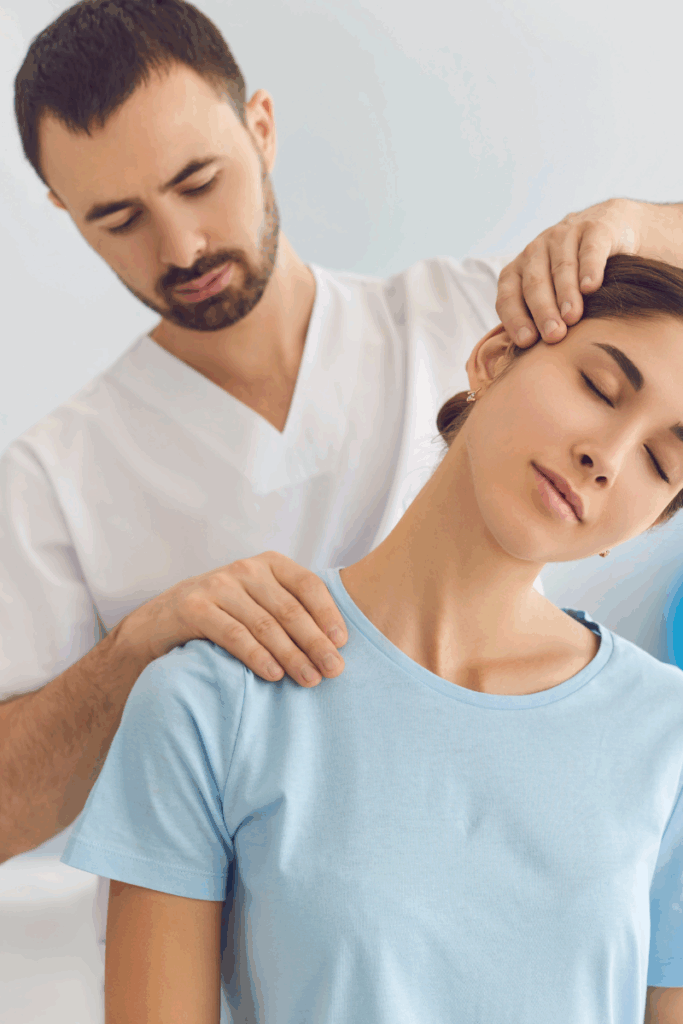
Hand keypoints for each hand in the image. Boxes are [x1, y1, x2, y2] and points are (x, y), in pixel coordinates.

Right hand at [118, 551, 347, 687]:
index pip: (307, 584)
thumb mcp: (258, 603)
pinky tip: (274, 675)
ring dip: (291, 655)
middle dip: (315, 642)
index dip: (328, 614)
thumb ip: (291, 611)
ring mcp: (217, 586)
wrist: (160, 622)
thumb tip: (336, 644)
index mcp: (268, 564)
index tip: (342, 644)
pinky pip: (233, 634)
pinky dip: (257, 656)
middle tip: (334, 670)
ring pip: (264, 624)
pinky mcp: (194, 607)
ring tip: (309, 679)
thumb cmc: (223, 615)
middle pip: (289, 609)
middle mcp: (245, 569)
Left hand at [496, 197, 642, 346]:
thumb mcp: (553, 294)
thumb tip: (535, 365)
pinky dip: (590, 268)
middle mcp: (537, 250)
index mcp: (520, 269)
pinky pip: (590, 249)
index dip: (515, 318)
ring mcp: (564, 236)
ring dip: (565, 294)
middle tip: (553, 336)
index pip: (508, 295)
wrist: (611, 230)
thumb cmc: (576, 276)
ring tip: (572, 318)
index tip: (526, 342)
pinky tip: (591, 287)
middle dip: (542, 311)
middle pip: (534, 283)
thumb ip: (540, 320)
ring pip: (561, 267)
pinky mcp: (595, 228)